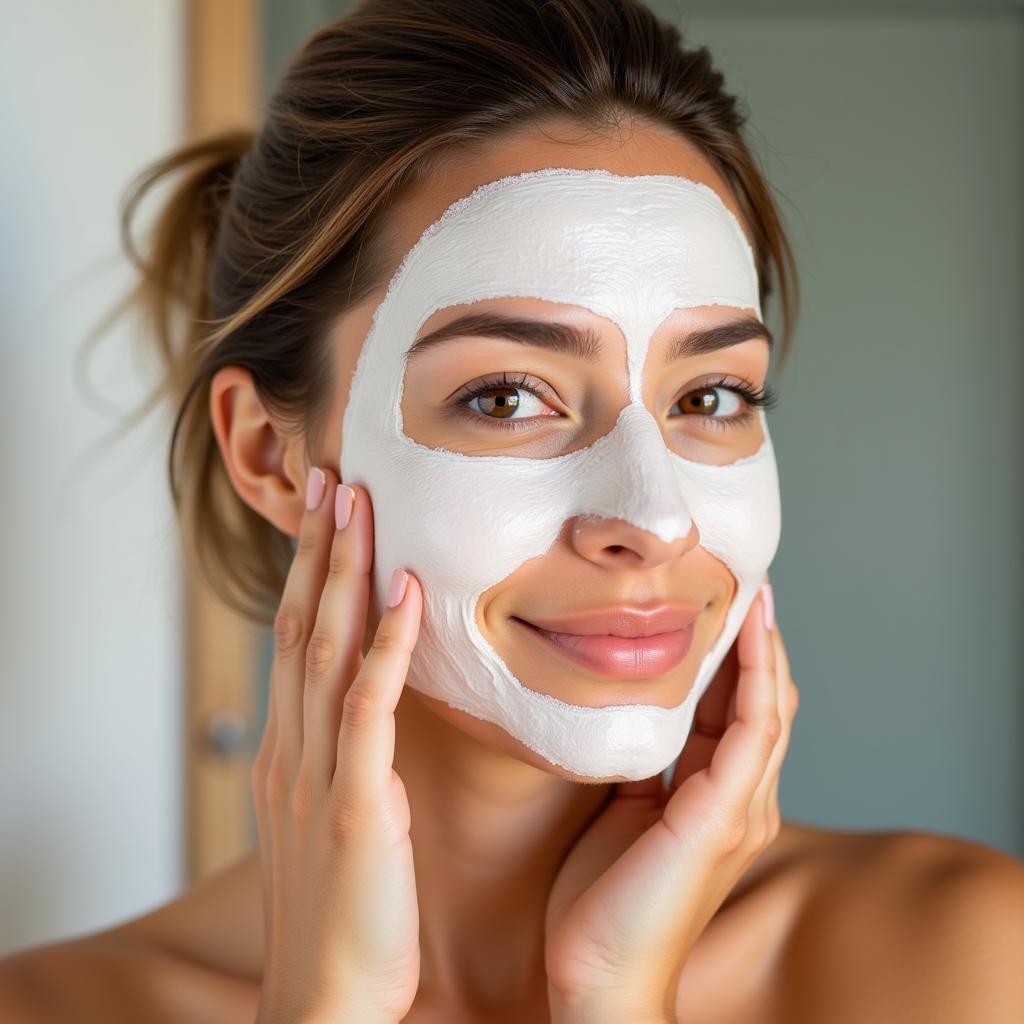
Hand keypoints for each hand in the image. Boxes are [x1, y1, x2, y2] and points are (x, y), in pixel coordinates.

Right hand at [251, 467, 423, 1023]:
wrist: (323, 1003)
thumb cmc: (339, 915)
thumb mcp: (327, 820)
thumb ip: (340, 760)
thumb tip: (365, 711)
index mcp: (289, 750)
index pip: (293, 639)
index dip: (307, 571)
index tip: (324, 512)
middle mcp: (292, 748)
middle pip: (299, 625)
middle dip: (316, 547)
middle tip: (331, 476)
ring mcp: (319, 774)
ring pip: (325, 649)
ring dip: (341, 571)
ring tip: (356, 501)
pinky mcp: (355, 806)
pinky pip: (368, 709)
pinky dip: (384, 647)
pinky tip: (403, 593)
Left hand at [544, 581, 797, 1022]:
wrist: (599, 974)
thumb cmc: (603, 899)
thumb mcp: (623, 811)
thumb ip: (641, 765)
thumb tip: (629, 712)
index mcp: (715, 799)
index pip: (734, 712)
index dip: (734, 659)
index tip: (724, 606)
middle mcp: (740, 801)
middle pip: (761, 704)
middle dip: (757, 643)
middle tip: (748, 583)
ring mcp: (739, 810)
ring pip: (766, 710)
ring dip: (764, 649)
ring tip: (757, 595)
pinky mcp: (722, 818)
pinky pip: (750, 733)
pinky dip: (754, 680)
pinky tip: (751, 637)